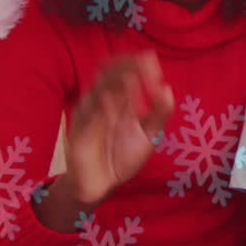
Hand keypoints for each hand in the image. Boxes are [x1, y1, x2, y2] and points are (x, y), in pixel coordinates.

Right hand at [61, 53, 173, 205]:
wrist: (102, 185)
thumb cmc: (123, 155)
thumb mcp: (149, 134)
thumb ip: (159, 113)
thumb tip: (166, 87)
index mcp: (118, 99)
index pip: (122, 71)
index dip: (135, 62)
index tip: (152, 60)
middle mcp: (101, 102)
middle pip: (108, 74)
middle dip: (127, 66)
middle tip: (146, 64)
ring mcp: (88, 117)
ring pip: (96, 92)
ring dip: (114, 84)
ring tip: (132, 78)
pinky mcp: (79, 135)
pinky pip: (88, 118)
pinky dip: (100, 109)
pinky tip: (113, 103)